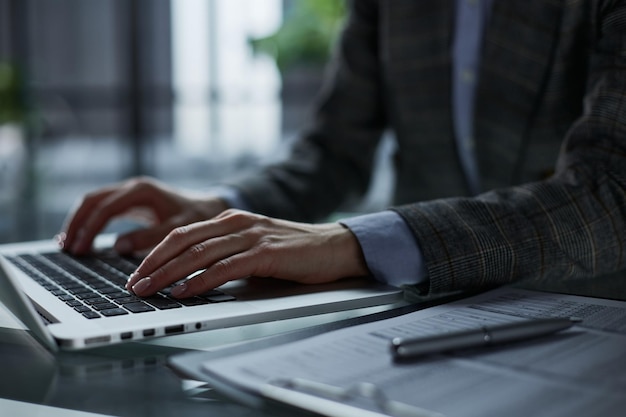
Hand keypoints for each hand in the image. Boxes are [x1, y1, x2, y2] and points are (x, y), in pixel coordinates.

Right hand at [59, 177, 228, 254]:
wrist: (212, 209)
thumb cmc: (198, 219)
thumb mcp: (178, 230)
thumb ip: (150, 238)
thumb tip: (118, 247)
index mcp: (141, 191)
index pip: (105, 208)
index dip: (90, 229)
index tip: (80, 250)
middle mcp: (133, 188)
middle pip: (92, 200)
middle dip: (77, 223)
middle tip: (66, 248)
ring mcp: (131, 193)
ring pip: (94, 202)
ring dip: (79, 222)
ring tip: (67, 245)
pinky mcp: (132, 202)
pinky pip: (103, 208)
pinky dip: (90, 222)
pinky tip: (82, 239)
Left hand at [126, 209, 369, 297]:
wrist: (332, 247)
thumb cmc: (292, 252)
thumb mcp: (252, 247)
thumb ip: (225, 254)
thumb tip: (189, 278)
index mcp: (230, 219)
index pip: (181, 233)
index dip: (154, 253)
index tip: (136, 273)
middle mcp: (237, 222)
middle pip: (183, 240)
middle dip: (153, 263)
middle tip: (133, 284)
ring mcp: (251, 235)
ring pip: (199, 253)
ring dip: (169, 273)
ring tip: (149, 290)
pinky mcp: (266, 253)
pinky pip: (225, 267)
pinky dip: (201, 280)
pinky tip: (185, 292)